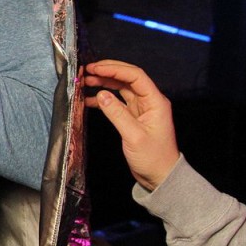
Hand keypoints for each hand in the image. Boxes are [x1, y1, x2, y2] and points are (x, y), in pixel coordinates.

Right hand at [83, 59, 179, 190]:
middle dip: (108, 72)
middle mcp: (148, 101)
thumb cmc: (153, 158)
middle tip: (87, 70)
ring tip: (85, 81)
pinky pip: (117, 102)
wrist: (160, 177)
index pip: (135, 76)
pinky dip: (103, 99)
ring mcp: (140, 108)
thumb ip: (117, 114)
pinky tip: (89, 99)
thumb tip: (100, 94)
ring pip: (121, 88)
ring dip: (104, 83)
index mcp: (155, 101)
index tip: (95, 69)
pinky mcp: (133, 117)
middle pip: (127, 78)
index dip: (115, 69)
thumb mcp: (134, 136)